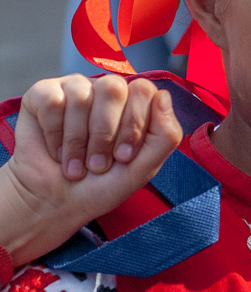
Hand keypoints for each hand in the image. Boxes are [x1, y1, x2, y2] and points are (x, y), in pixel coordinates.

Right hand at [0, 74, 182, 266]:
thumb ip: (166, 134)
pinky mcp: (44, 94)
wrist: (57, 203)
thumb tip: (164, 96)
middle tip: (98, 164)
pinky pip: (52, 101)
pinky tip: (55, 150)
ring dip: (77, 140)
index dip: (134, 124)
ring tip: (75, 165)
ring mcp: (76, 89)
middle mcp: (107, 91)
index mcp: (135, 103)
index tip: (123, 156)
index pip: (144, 90)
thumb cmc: (103, 184)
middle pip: (113, 88)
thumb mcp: (144, 167)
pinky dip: (54, 133)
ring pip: (81, 97)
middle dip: (105, 134)